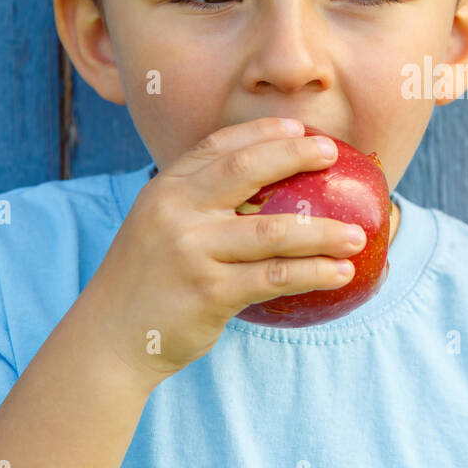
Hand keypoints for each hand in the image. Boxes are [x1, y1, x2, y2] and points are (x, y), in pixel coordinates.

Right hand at [83, 118, 366, 387]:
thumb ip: (200, 203)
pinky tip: (341, 273)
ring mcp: (192, 251)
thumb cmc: (148, 280)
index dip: (261, 133)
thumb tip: (269, 186)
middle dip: (295, 157)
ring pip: (273, 232)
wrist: (109, 338)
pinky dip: (314, 273)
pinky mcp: (210, 292)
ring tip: (358, 234)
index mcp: (166, 189)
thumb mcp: (159, 226)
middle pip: (246, 171)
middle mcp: (175, 212)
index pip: (218, 146)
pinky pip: (275, 277)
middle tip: (332, 156)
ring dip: (323, 231)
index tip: (300, 129)